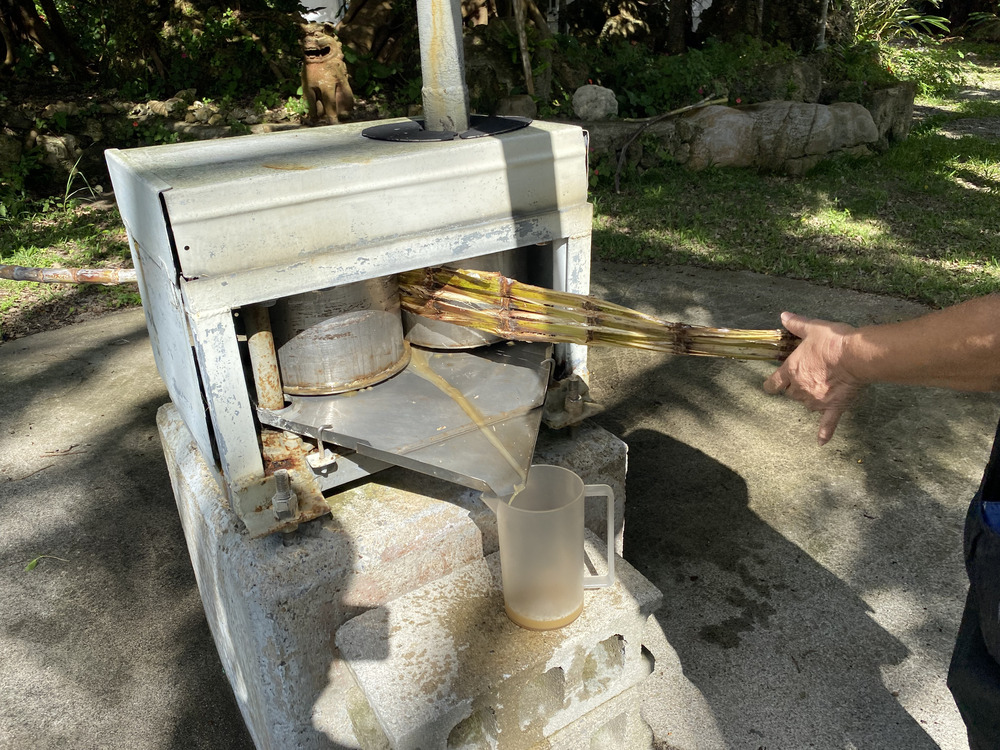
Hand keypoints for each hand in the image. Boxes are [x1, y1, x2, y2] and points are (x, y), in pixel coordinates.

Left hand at [763, 312, 864, 445]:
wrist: (855, 356)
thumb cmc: (832, 341)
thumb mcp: (813, 328)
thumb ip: (797, 324)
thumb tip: (783, 316)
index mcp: (792, 370)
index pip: (773, 383)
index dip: (771, 384)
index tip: (771, 386)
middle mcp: (800, 388)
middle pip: (791, 394)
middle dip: (796, 388)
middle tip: (808, 378)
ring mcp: (816, 400)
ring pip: (806, 405)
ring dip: (810, 400)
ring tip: (821, 390)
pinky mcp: (833, 407)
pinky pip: (827, 423)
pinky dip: (824, 432)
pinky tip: (821, 442)